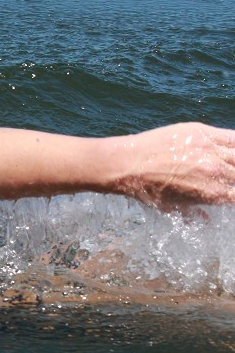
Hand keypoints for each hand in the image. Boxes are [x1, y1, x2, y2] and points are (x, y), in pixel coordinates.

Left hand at [115, 122, 234, 208]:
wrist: (127, 163)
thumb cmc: (147, 189)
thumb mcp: (172, 208)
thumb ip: (193, 214)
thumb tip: (207, 219)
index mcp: (212, 193)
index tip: (232, 195)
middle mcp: (217, 171)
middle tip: (231, 178)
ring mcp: (210, 149)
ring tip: (232, 164)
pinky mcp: (202, 133)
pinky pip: (232, 136)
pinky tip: (233, 147)